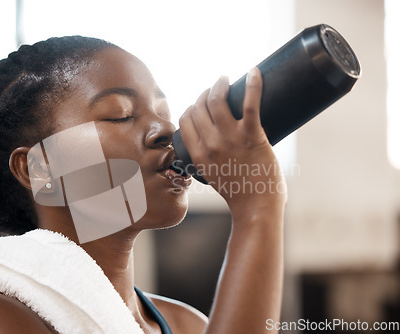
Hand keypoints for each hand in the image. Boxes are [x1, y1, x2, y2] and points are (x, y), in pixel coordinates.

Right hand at [178, 68, 286, 216]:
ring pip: (217, 100)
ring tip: (225, 79)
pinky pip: (251, 104)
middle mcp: (210, 144)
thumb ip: (205, 158)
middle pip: (199, 107)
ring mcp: (231, 139)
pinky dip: (253, 84)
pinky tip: (254, 72)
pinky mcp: (253, 136)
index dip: (191, 107)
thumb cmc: (236, 191)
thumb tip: (210, 143)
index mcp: (197, 153)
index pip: (185, 120)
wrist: (256, 205)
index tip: (199, 103)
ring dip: (220, 84)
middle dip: (204, 92)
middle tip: (215, 88)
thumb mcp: (209, 174)